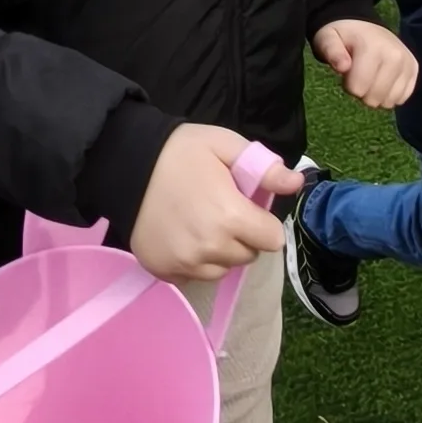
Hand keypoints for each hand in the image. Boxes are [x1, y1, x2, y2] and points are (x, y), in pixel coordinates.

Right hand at [129, 123, 296, 282]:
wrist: (124, 163)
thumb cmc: (179, 152)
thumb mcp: (224, 145)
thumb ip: (264, 168)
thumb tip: (297, 183)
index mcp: (231, 217)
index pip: (272, 240)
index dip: (263, 223)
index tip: (247, 208)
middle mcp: (210, 248)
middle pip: (247, 256)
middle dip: (242, 238)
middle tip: (220, 212)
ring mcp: (185, 263)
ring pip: (221, 270)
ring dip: (219, 254)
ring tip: (200, 225)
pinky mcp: (163, 271)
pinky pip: (193, 277)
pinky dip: (193, 263)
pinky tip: (181, 237)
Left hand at [311, 16, 416, 109]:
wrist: (366, 27)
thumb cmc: (343, 37)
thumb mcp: (328, 39)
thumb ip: (331, 52)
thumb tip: (343, 67)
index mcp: (372, 48)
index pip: (357, 89)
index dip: (348, 85)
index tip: (347, 71)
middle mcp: (395, 56)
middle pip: (374, 99)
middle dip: (362, 92)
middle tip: (359, 74)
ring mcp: (407, 63)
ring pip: (388, 102)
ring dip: (376, 95)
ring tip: (371, 77)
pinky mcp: (414, 69)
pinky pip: (401, 98)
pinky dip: (390, 94)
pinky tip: (383, 81)